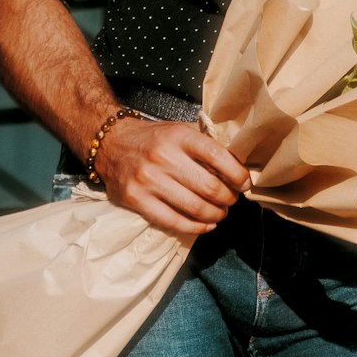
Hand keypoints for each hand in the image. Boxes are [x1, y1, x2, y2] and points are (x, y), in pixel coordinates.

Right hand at [94, 116, 251, 236]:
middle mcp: (164, 157)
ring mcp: (148, 180)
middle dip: (228, 198)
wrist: (111, 143)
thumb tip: (240, 158)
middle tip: (232, 200)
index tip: (245, 183)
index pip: (218, 156)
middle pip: (209, 187)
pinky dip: (196, 227)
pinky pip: (173, 221)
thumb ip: (206, 141)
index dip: (237, 174)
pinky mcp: (137, 200)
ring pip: (194, 207)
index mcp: (179, 136)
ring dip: (215, 214)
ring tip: (221, 213)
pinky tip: (206, 225)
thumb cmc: (153, 138)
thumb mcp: (180, 129)